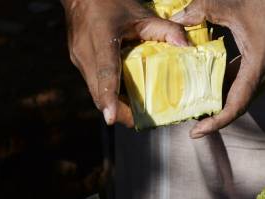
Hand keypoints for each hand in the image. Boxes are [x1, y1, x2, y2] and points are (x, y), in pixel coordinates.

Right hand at [61, 0, 188, 126]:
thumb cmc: (110, 1)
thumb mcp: (139, 12)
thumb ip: (165, 29)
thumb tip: (186, 47)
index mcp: (101, 39)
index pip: (106, 73)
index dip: (109, 98)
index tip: (111, 118)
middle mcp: (86, 53)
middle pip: (99, 93)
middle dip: (118, 111)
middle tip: (140, 121)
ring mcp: (78, 59)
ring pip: (94, 91)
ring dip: (113, 103)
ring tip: (135, 111)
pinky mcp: (77, 61)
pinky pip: (93, 83)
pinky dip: (108, 92)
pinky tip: (123, 93)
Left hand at [171, 0, 264, 137]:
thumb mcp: (232, 6)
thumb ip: (202, 11)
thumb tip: (177, 18)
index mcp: (257, 69)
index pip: (235, 107)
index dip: (215, 123)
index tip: (196, 132)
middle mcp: (263, 78)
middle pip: (235, 106)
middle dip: (211, 115)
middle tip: (186, 117)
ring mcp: (264, 75)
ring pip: (238, 96)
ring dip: (218, 101)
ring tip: (192, 104)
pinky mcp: (263, 68)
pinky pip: (242, 84)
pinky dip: (224, 87)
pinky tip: (206, 82)